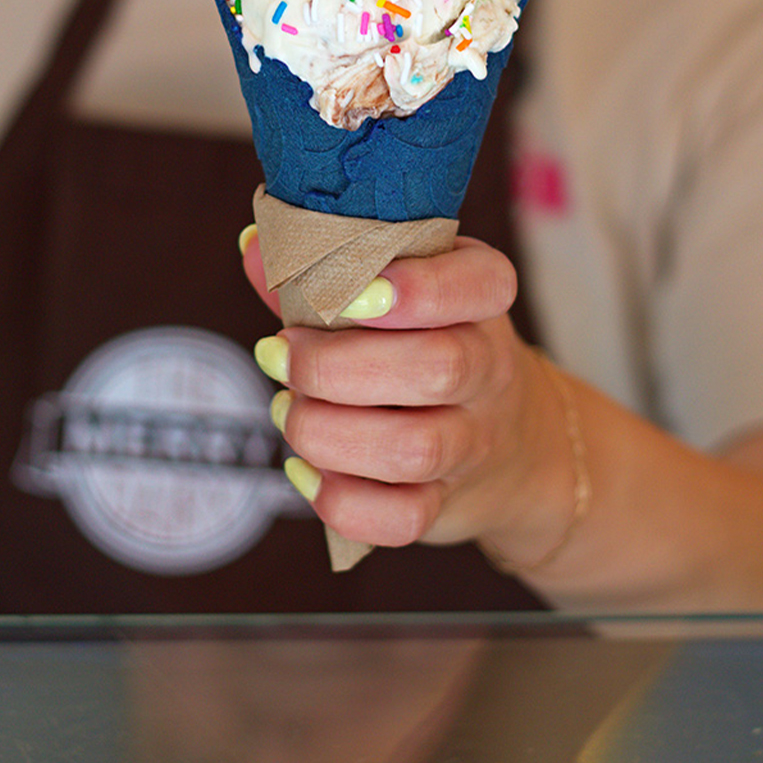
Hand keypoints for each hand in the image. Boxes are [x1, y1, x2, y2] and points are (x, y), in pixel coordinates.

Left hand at [241, 232, 576, 557]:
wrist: (507, 439)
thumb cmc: (422, 341)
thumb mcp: (393, 290)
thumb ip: (324, 269)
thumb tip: (256, 244)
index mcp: (480, 297)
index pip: (478, 285)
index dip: (418, 289)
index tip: (350, 296)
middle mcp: (489, 366)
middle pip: (439, 368)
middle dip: (337, 366)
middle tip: (281, 355)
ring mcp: (473, 440)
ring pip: (415, 449)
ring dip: (327, 432)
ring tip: (287, 411)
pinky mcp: (445, 500)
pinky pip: (402, 518)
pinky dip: (341, 502)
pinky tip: (305, 473)